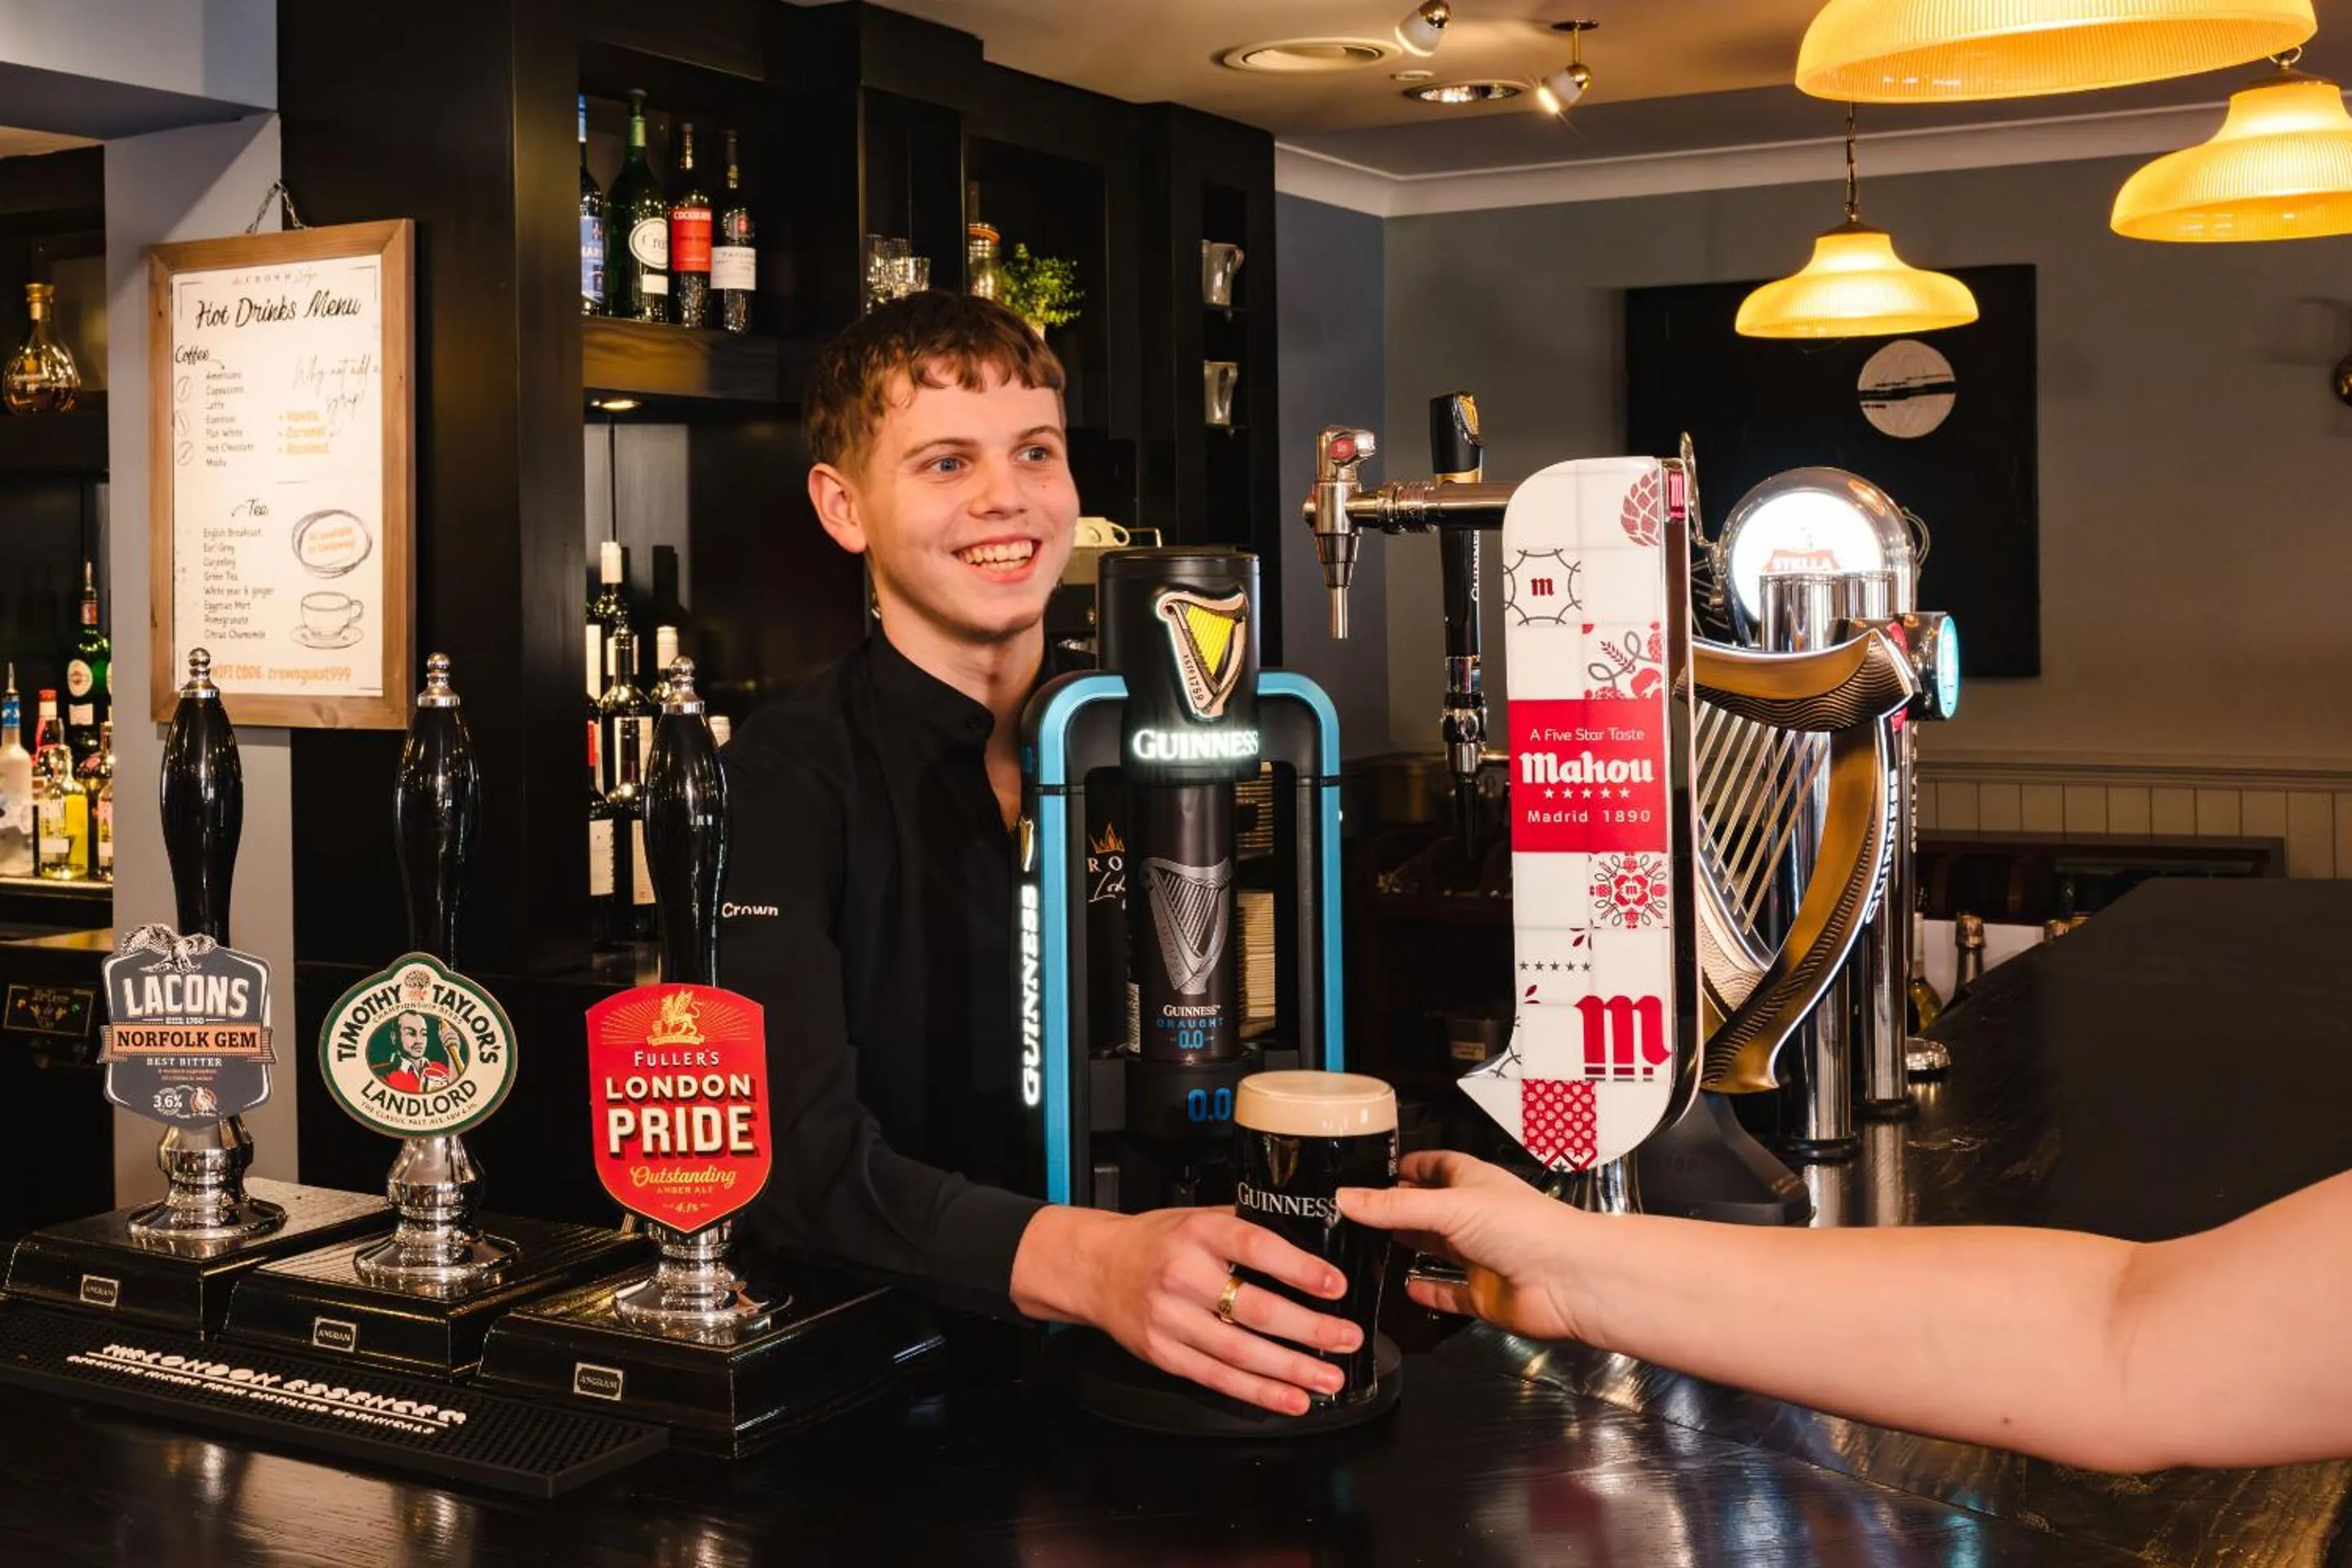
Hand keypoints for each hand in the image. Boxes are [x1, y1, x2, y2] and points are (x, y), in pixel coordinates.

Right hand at [1011, 1205, 1362, 1415]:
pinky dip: (1258, 1392)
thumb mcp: (1198, 1215)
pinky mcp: (1164, 1354)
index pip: (1255, 1247)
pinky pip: (1218, 1378)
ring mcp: (1170, 1319)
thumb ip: (1246, 1225)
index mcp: (1198, 1232)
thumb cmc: (1153, 1240)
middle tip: (1347, 1337)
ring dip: (1291, 1370)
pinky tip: (1290, 1398)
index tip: (1334, 1284)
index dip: (1298, 1268)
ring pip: (1240, 1351)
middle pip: (1254, 1308)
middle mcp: (1183, 1275)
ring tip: (1328, 1377)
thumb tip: (1309, 1236)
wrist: (1094, 1267)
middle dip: (1309, 1329)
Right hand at [1338, 1150, 1590, 1342]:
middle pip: (1430, 1210)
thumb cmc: (1526, 1228)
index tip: (1373, 1170)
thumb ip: (1396, 1207)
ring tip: (1371, 1246)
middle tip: (1359, 1212)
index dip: (1407, 1167)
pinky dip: (1430, 1293)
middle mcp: (1476, 1218)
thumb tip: (1347, 1198)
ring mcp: (1480, 1257)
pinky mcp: (1484, 1295)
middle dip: (1399, 1210)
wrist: (1570, 1280)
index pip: (1434, 1167)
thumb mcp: (1451, 1206)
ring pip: (1437, 1250)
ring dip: (1410, 1249)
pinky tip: (1408, 1290)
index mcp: (1473, 1184)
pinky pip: (1451, 1294)